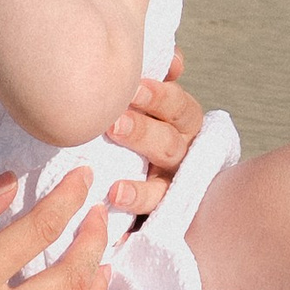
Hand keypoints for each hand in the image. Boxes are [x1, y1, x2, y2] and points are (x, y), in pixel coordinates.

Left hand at [105, 49, 204, 216]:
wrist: (108, 162)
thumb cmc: (127, 116)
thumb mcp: (139, 93)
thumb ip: (154, 75)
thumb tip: (173, 61)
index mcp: (180, 124)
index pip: (181, 108)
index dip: (161, 97)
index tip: (134, 85)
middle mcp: (180, 156)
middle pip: (169, 145)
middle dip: (142, 134)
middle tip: (112, 123)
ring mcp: (167, 189)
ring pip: (161, 190)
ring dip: (140, 190)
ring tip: (115, 189)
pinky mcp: (150, 216)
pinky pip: (144, 224)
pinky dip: (130, 227)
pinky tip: (116, 227)